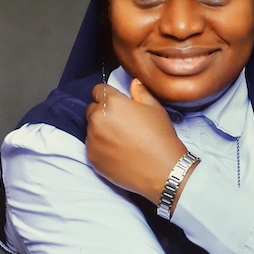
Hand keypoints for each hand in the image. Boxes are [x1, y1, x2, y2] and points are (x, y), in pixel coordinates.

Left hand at [86, 79, 191, 203]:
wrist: (162, 170)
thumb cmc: (160, 138)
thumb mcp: (155, 109)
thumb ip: (140, 92)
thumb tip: (134, 83)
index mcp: (112, 103)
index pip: (99, 90)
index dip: (109, 95)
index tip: (118, 103)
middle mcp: (97, 119)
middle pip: (92, 109)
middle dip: (103, 112)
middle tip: (122, 123)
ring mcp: (92, 140)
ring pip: (91, 129)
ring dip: (102, 130)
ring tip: (122, 140)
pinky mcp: (92, 157)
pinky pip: (92, 147)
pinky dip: (102, 148)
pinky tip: (119, 153)